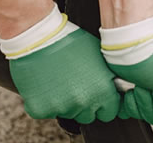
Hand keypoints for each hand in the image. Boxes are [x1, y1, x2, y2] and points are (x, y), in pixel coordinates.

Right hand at [4, 11, 120, 123]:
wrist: (39, 37)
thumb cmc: (68, 41)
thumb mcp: (99, 56)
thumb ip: (107, 78)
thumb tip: (114, 87)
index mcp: (102, 90)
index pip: (109, 112)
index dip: (103, 104)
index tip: (98, 97)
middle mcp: (83, 102)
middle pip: (88, 116)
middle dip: (84, 104)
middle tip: (75, 85)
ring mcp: (61, 107)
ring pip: (67, 114)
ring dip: (64, 102)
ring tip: (59, 80)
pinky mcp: (40, 109)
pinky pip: (46, 112)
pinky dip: (45, 102)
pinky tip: (46, 84)